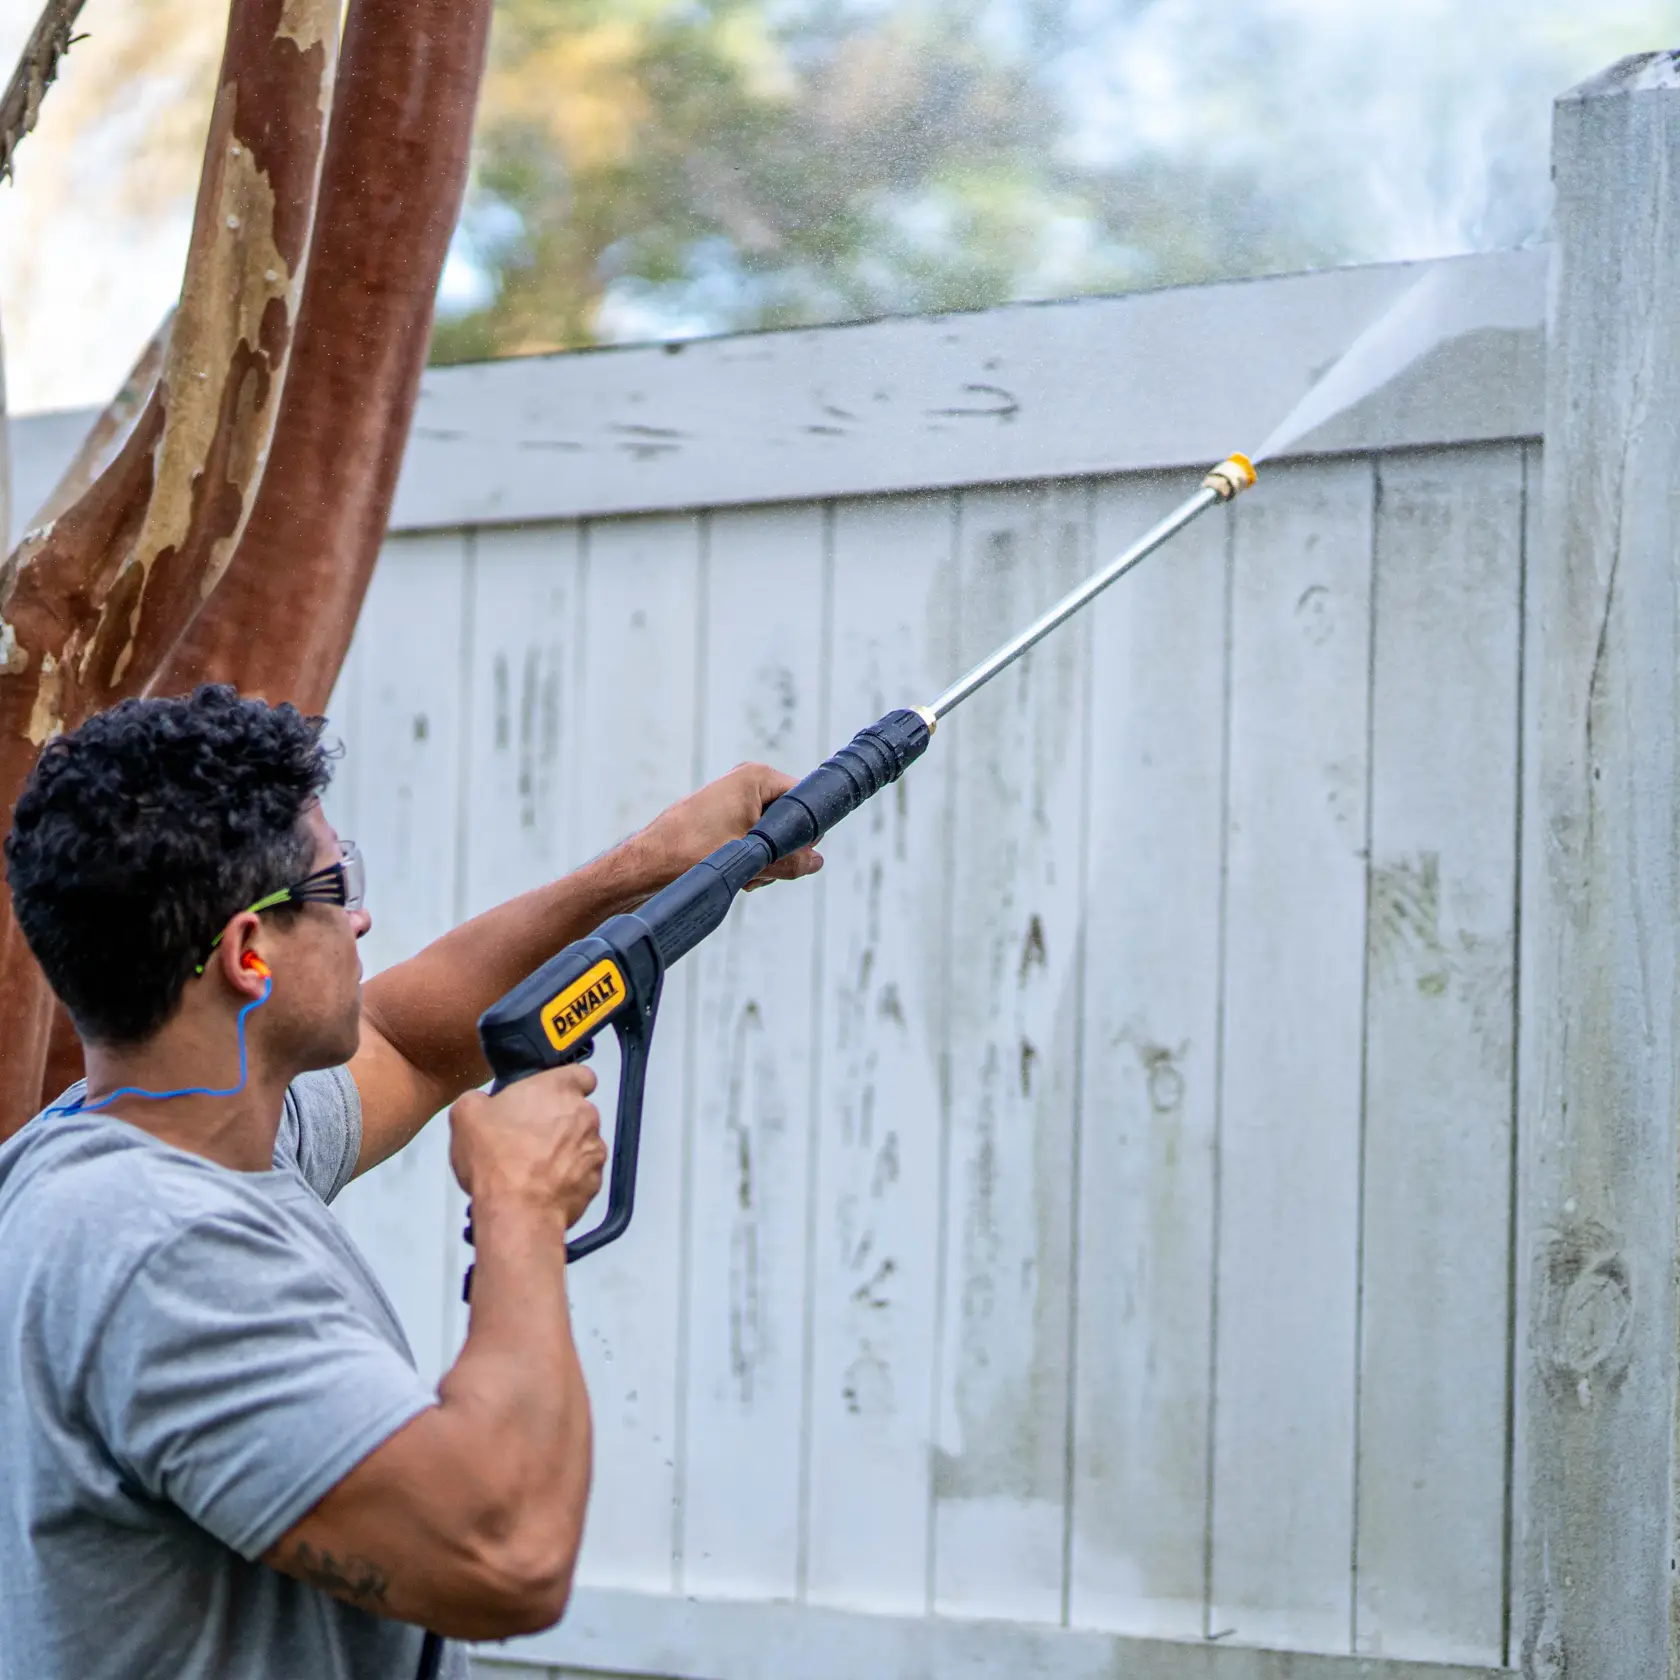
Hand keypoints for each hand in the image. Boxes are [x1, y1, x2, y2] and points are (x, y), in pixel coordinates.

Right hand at [449, 1066, 605, 1229]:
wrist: (517, 1212)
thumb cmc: (494, 1156)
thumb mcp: (465, 1115)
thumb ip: (479, 1099)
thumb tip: (485, 1105)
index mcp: (559, 1089)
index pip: (581, 1074)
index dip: (565, 1084)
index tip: (546, 1099)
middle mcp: (586, 1115)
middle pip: (577, 1113)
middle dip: (557, 1123)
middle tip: (526, 1139)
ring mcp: (595, 1150)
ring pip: (581, 1144)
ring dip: (564, 1152)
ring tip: (533, 1170)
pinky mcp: (596, 1182)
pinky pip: (582, 1174)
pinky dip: (568, 1179)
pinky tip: (543, 1190)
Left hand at [640, 762, 823, 890]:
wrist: (646, 865)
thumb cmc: (689, 852)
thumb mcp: (750, 859)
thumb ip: (790, 860)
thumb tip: (815, 861)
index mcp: (756, 777)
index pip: (804, 800)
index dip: (805, 832)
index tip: (791, 855)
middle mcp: (746, 783)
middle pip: (789, 822)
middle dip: (780, 852)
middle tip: (759, 867)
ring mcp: (733, 801)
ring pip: (770, 837)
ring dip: (763, 862)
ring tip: (742, 873)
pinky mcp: (722, 820)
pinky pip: (752, 841)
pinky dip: (748, 861)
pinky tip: (733, 874)